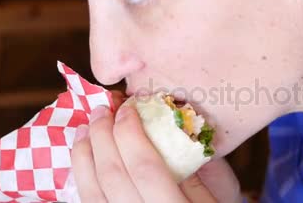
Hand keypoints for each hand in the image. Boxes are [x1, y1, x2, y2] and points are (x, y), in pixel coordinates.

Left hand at [71, 100, 241, 201]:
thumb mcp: (219, 194)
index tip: (127, 107)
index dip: (131, 133)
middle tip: (101, 110)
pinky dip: (82, 178)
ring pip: (92, 193)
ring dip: (83, 156)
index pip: (145, 168)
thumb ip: (195, 167)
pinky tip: (84, 159)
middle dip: (102, 137)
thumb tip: (167, 126)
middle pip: (112, 177)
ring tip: (84, 130)